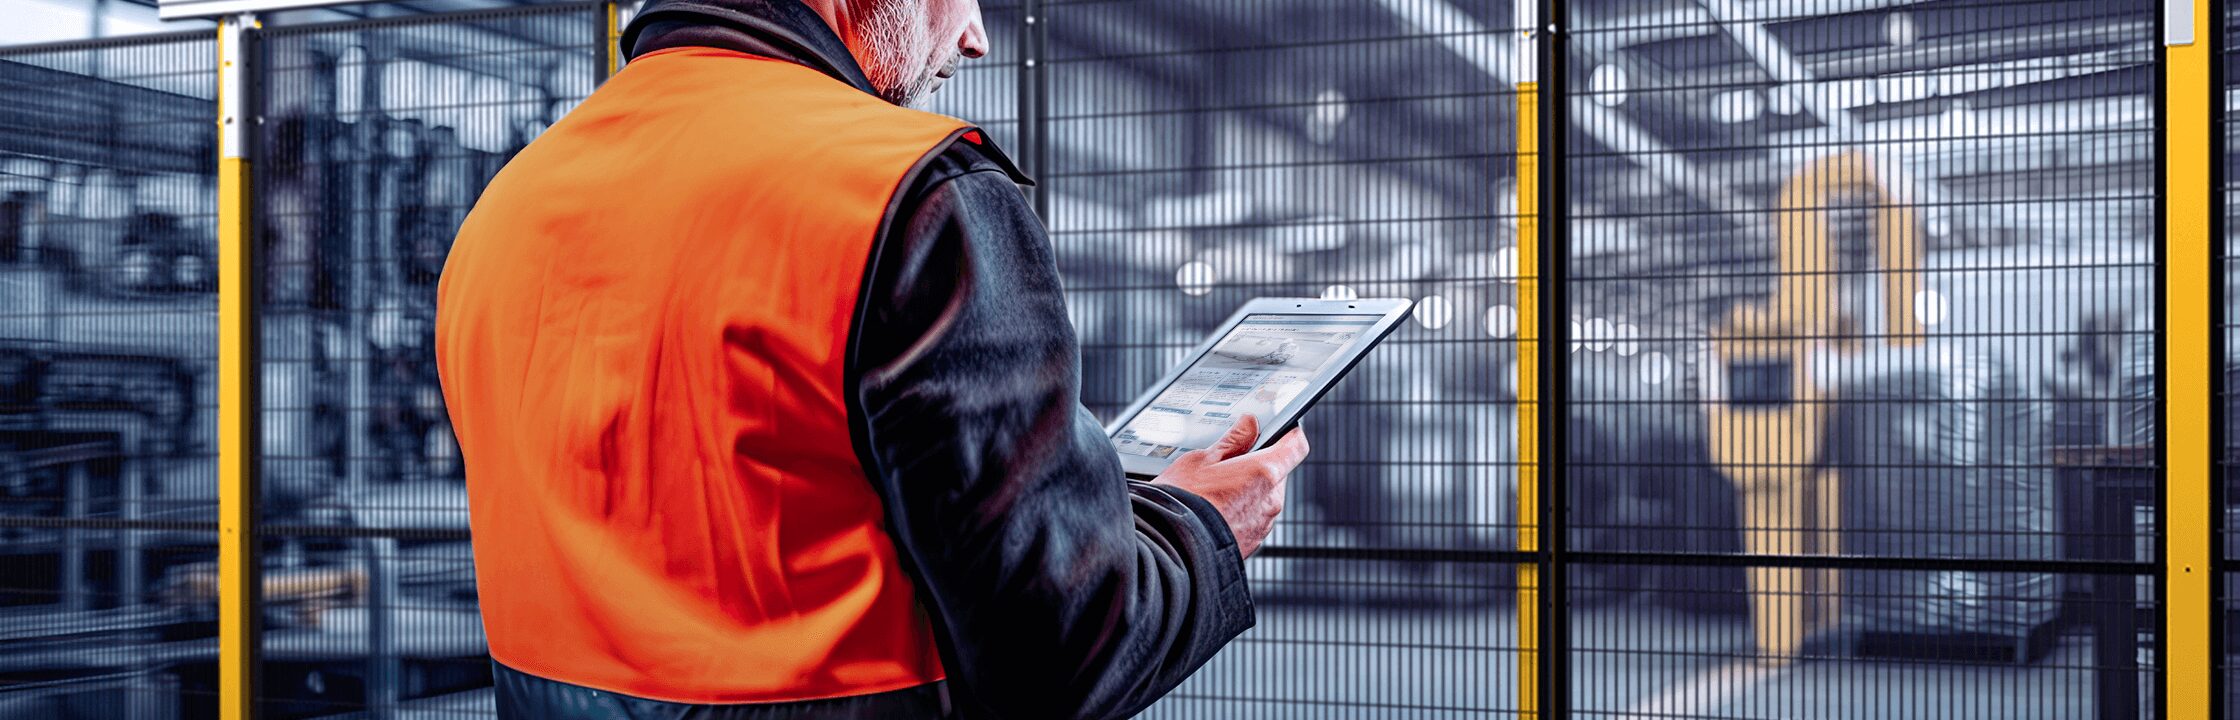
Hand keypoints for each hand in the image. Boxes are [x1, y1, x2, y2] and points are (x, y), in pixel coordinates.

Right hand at [1151, 415, 1309, 557]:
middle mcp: (1271, 501)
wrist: (1169, 548)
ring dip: (1250, 490)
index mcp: (1264, 472)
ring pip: (1266, 497)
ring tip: (1216, 490)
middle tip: (1230, 463)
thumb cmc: (1182, 502)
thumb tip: (1249, 424)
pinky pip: (1255, 519)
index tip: (1281, 430)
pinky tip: (1216, 510)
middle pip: (1279, 472)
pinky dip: (1242, 512)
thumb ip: (1232, 441)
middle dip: (1260, 465)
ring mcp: (1263, 524)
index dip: (1289, 434)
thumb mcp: (1201, 460)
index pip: (1296, 446)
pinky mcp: (1253, 543)